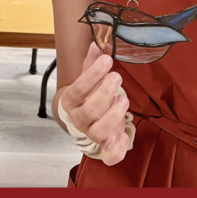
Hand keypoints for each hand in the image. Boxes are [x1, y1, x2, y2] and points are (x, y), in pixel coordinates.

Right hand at [60, 42, 130, 165]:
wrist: (82, 118)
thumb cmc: (88, 96)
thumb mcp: (89, 77)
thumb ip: (93, 61)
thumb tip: (98, 42)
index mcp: (72, 102)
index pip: (78, 89)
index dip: (91, 75)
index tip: (106, 61)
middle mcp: (79, 119)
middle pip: (89, 111)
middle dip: (104, 93)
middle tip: (117, 77)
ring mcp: (92, 133)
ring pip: (99, 130)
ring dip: (113, 114)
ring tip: (124, 99)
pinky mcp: (105, 145)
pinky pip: (109, 155)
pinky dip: (117, 150)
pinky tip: (124, 137)